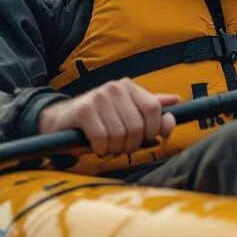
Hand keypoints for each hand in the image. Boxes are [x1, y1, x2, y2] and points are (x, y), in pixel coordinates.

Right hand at [37, 79, 179, 156]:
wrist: (62, 120)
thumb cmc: (100, 120)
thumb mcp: (128, 113)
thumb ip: (152, 112)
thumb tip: (175, 102)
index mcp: (130, 87)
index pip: (154, 110)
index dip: (152, 130)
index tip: (144, 138)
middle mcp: (115, 88)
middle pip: (138, 127)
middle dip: (130, 144)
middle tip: (119, 145)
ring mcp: (99, 97)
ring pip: (121, 135)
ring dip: (114, 148)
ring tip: (107, 145)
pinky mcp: (84, 110)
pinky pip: (103, 139)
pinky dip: (100, 148)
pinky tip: (95, 145)